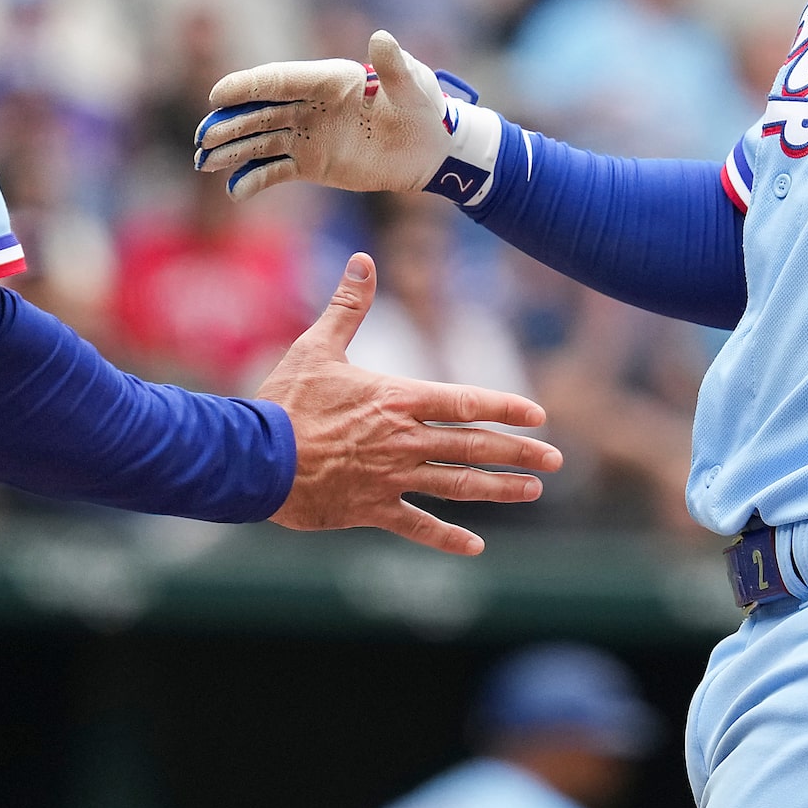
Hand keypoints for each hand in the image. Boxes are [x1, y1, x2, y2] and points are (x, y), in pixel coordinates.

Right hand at [196, 31, 471, 200]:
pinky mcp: (310, 163)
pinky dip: (254, 179)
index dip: (248, 87)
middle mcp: (309, 105)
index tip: (217, 95)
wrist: (429, 150)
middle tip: (203, 139)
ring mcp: (306, 135)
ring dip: (232, 150)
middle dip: (230, 123)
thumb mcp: (413, 88)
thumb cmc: (422, 110)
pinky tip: (235, 189)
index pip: (280, 80)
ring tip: (204, 163)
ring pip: (260, 141)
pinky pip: (275, 171)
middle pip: (260, 111)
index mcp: (328, 80)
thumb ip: (393, 68)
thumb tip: (381, 37)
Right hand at [259, 254, 558, 551]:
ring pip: (456, 486)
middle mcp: (404, 440)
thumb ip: (348, 306)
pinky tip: (475, 547)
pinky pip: (417, 525)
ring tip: (532, 491)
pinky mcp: (370, 509)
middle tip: (555, 461)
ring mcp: (391, 477)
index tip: (538, 415)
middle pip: (473, 446)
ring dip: (498, 489)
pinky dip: (446, 538)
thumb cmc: (284, 401)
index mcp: (398, 399)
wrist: (253, 458)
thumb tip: (362, 261)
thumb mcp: (318, 347)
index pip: (466, 401)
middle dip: (518, 453)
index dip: (505, 407)